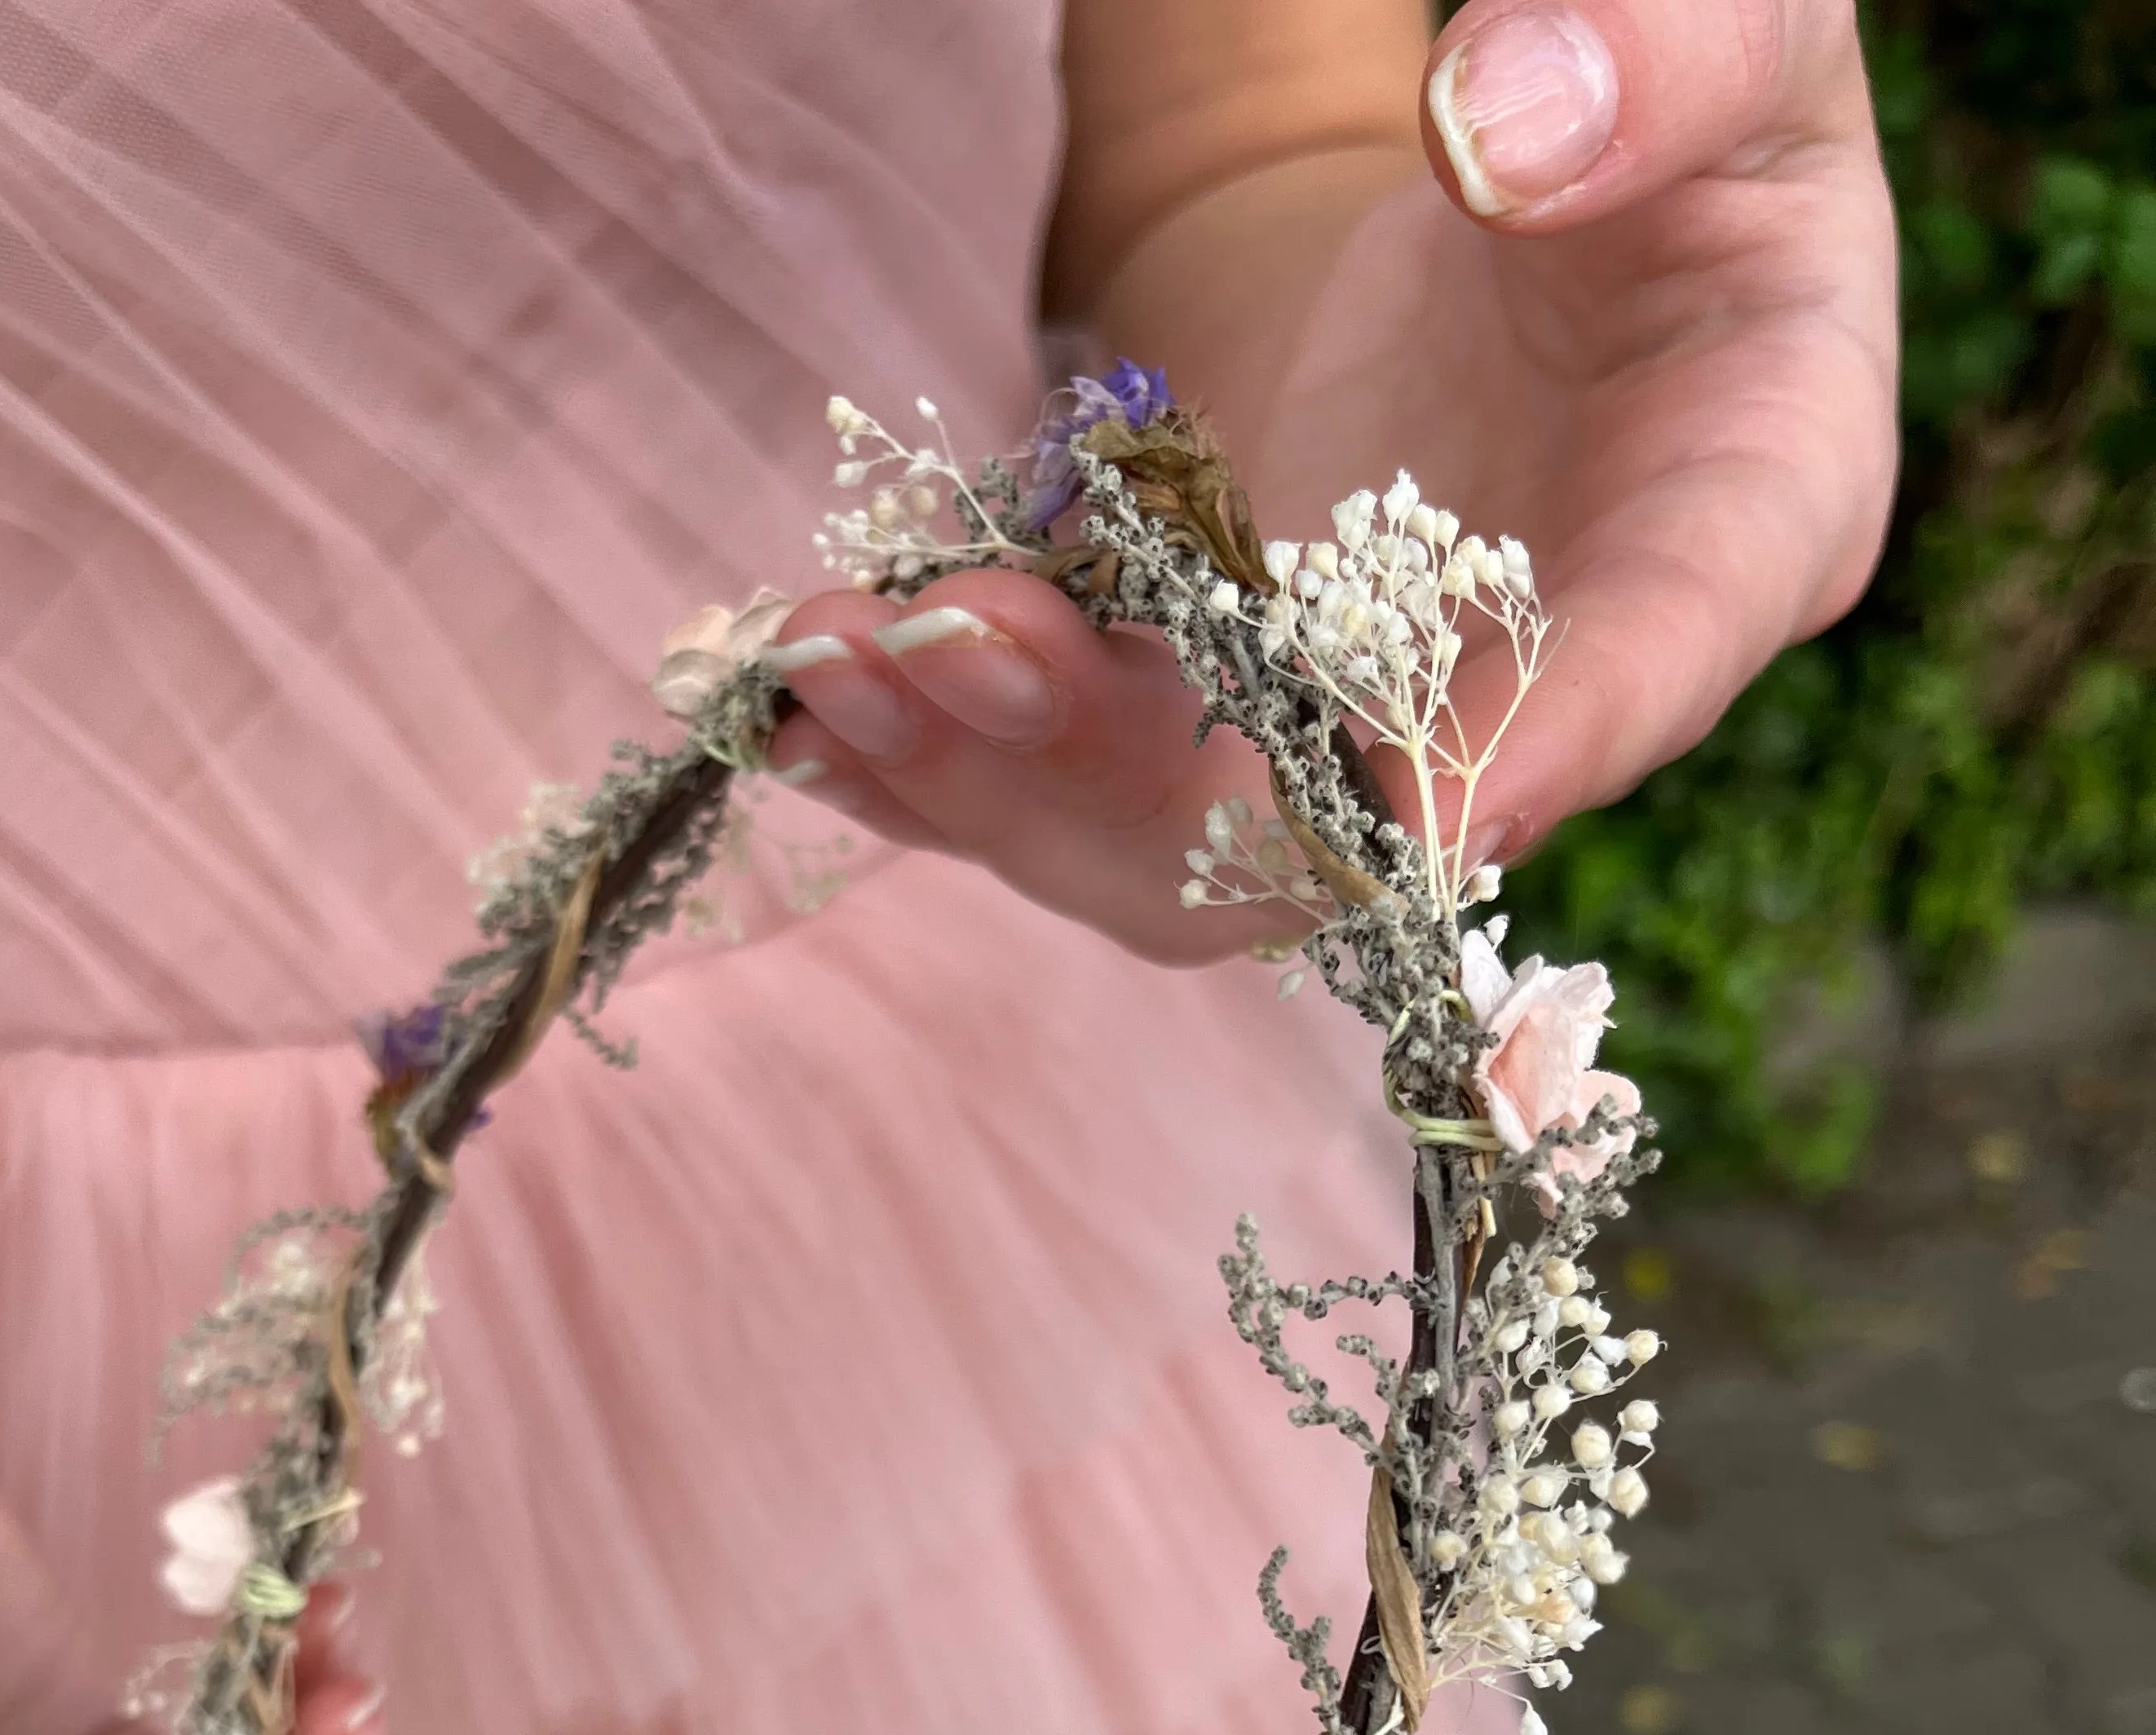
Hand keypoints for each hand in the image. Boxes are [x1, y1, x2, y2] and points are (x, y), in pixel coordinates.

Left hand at [765, 0, 1893, 946]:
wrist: (1540, 155)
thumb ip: (1663, 57)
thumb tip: (1504, 134)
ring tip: (828, 660)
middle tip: (957, 652)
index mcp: (1739, 511)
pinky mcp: (1224, 697)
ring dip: (997, 774)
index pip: (1655, 653)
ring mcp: (1361, 712)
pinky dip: (943, 756)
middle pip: (1354, 815)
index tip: (1409, 794)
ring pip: (1186, 837)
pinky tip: (810, 703)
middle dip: (1147, 775)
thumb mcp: (1731, 19)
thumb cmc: (1672, 83)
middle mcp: (1545, 672)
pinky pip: (1082, 776)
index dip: (1540, 743)